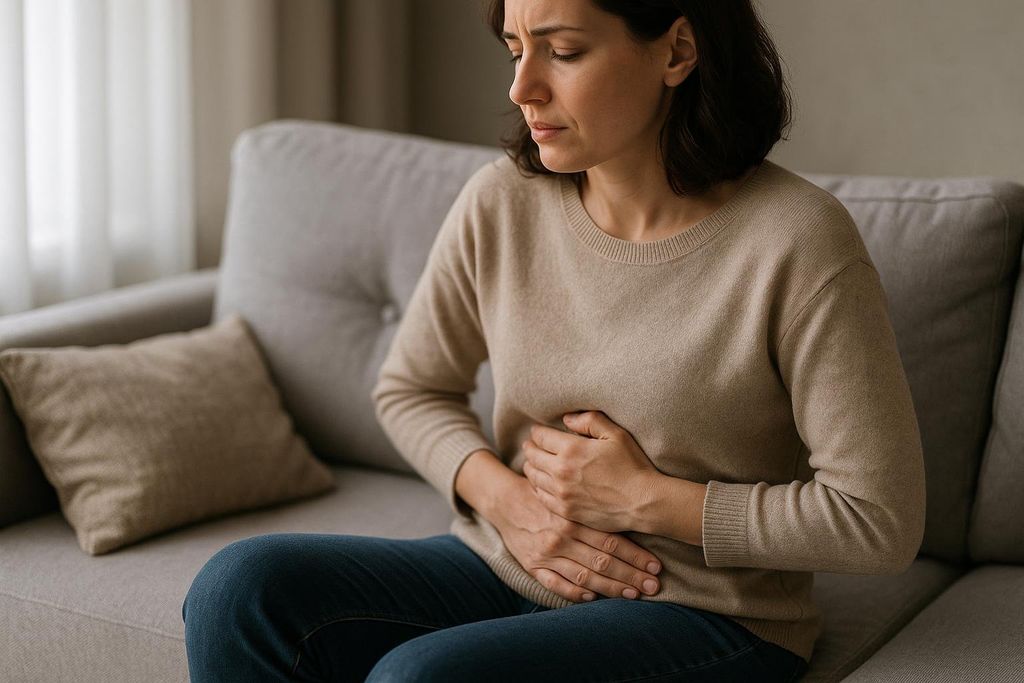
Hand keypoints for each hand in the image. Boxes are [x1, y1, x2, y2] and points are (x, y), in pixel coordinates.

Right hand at [490, 476, 662, 602]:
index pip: (611, 540)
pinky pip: (555, 584)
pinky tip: (592, 597)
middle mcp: (562, 536)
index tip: (656, 566)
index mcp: (574, 517)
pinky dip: (573, 593)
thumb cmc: (546, 497)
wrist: (506, 501)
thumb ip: (595, 507)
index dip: (636, 555)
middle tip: (653, 585)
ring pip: (584, 576)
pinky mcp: (533, 565)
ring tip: (633, 594)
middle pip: (603, 561)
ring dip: (611, 587)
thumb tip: (632, 514)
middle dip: (631, 575)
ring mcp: (547, 553)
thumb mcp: (570, 494)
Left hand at [522, 410, 661, 532]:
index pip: (540, 437)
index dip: (537, 432)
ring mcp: (561, 493)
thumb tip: (566, 419)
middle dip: (530, 448)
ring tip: (532, 463)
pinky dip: (537, 487)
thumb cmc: (632, 465)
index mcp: (571, 449)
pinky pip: (541, 497)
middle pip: (532, 456)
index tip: (536, 432)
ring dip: (531, 467)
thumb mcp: (615, 434)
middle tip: (529, 445)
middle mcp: (561, 471)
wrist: (643, 502)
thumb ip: (590, 421)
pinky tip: (541, 484)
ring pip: (533, 477)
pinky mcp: (565, 511)